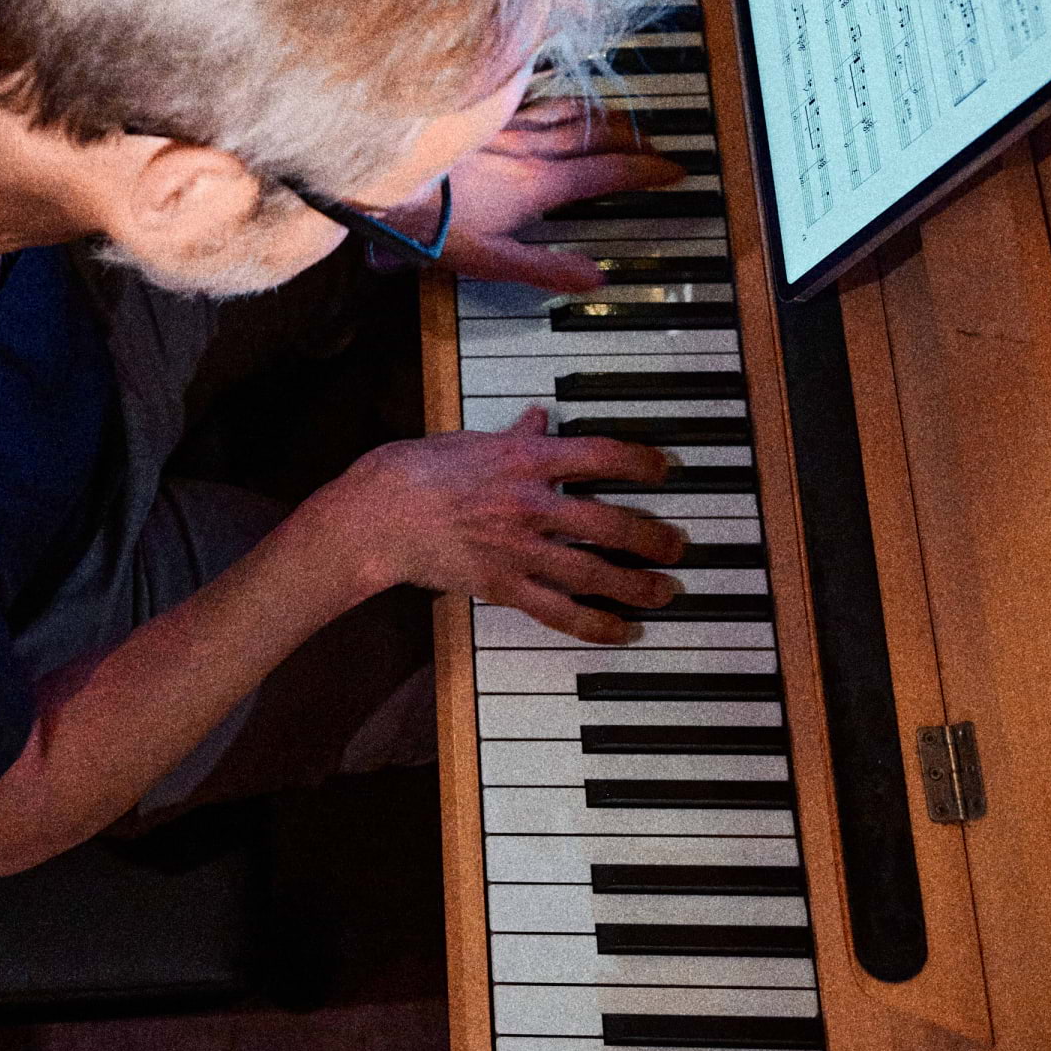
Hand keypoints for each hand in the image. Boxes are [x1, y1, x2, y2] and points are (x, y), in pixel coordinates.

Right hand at [280, 407, 685, 643]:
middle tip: (676, 546)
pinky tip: (622, 631)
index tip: (664, 468)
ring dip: (637, 584)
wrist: (374, 517)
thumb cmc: (413, 472)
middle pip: (609, 522)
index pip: (600, 455)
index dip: (641, 462)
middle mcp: (530, 503)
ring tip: (664, 591)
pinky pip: (559, 612)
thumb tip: (540, 420)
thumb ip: (513, 436)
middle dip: (651, 537)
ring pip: (593, 572)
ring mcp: (518, 549)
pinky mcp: (502, 585)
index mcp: (524, 458)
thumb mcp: (467, 440)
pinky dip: (595, 624)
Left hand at [436, 98, 687, 292]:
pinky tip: (554, 94)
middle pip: (595, 137)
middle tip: (655, 146)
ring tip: (619, 119)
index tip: (674, 171)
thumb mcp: (492, 259)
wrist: (385, 178)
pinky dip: (555, 97)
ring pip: (565, 113)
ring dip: (600, 116)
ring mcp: (503, 127)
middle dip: (633, 141)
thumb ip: (546, 268)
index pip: (608, 173)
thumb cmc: (431, 222)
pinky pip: (530, 100)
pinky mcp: (480, 118)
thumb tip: (594, 277)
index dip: (647, 172)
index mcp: (539, 185)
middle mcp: (528, 149)